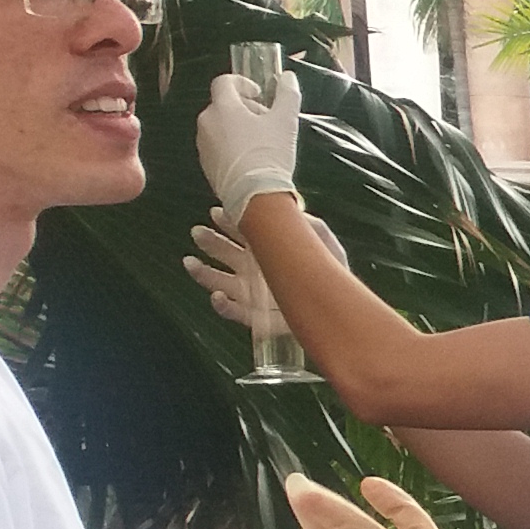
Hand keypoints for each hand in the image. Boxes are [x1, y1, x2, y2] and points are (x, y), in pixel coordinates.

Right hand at [183, 209, 344, 328]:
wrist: (339, 309)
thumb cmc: (332, 274)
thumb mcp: (325, 244)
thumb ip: (309, 226)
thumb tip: (291, 211)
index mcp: (266, 251)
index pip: (240, 234)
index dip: (227, 222)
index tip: (217, 212)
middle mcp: (254, 271)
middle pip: (225, 255)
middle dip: (210, 243)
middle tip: (198, 232)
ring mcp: (253, 294)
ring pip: (220, 282)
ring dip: (203, 273)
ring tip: (190, 262)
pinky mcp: (258, 317)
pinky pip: (234, 312)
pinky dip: (222, 305)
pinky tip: (216, 296)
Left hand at [195, 68, 300, 228]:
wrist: (255, 196)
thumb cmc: (268, 155)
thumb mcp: (285, 121)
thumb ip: (288, 95)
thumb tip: (288, 78)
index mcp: (223, 107)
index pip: (224, 82)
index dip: (242, 83)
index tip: (258, 94)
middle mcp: (207, 122)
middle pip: (223, 105)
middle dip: (244, 109)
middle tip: (266, 121)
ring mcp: (204, 145)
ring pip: (219, 127)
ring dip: (238, 129)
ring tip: (261, 143)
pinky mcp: (206, 165)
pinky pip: (218, 147)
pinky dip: (232, 148)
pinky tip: (252, 160)